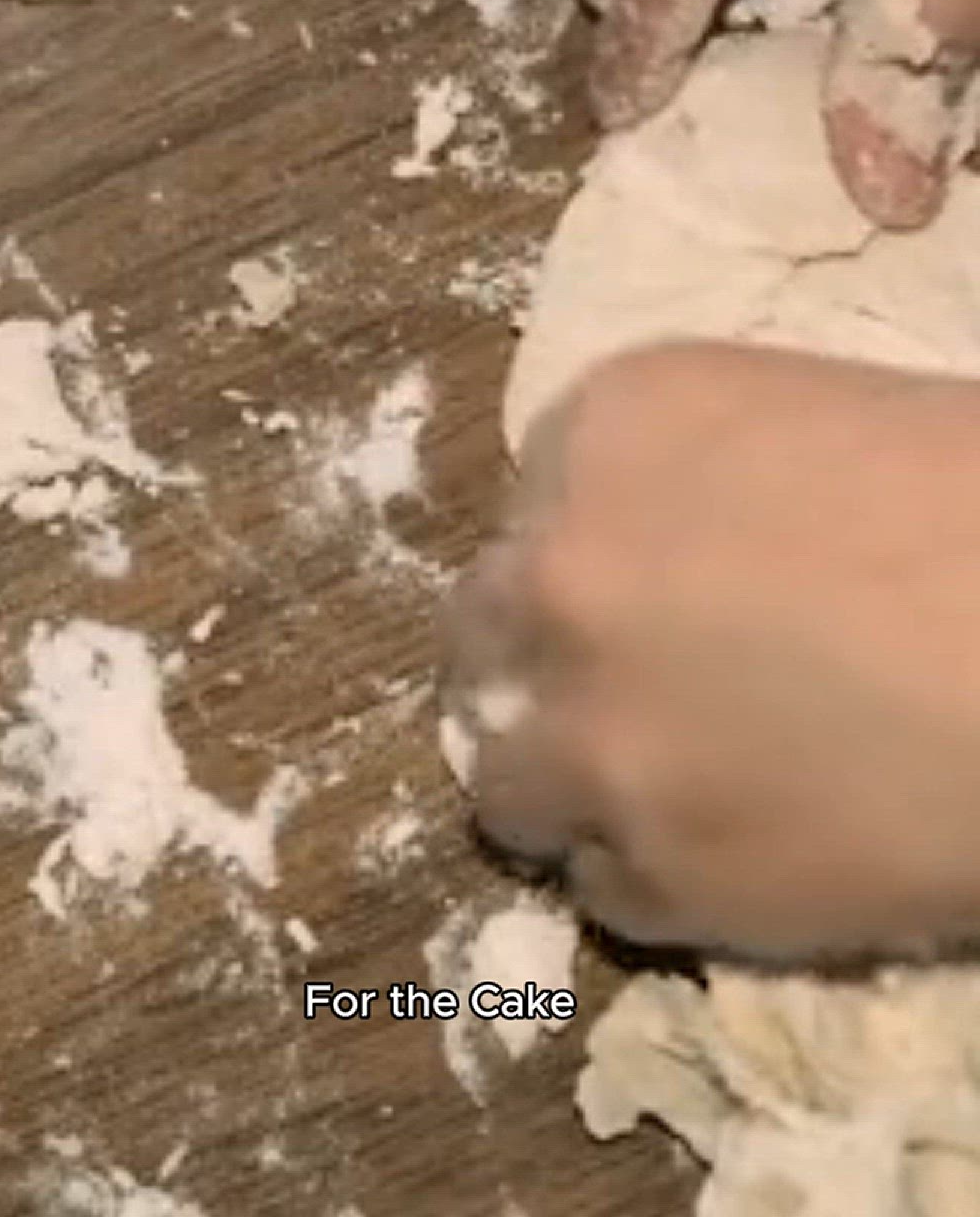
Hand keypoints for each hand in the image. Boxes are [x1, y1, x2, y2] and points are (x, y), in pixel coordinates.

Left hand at [442, 341, 979, 961]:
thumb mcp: (819, 420)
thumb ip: (697, 479)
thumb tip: (672, 553)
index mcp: (610, 426)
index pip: (536, 502)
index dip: (589, 554)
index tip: (640, 589)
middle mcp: (559, 571)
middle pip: (487, 631)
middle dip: (547, 660)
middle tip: (632, 689)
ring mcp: (591, 733)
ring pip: (509, 778)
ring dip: (571, 783)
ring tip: (666, 788)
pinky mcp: (653, 873)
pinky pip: (603, 886)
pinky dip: (653, 874)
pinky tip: (738, 849)